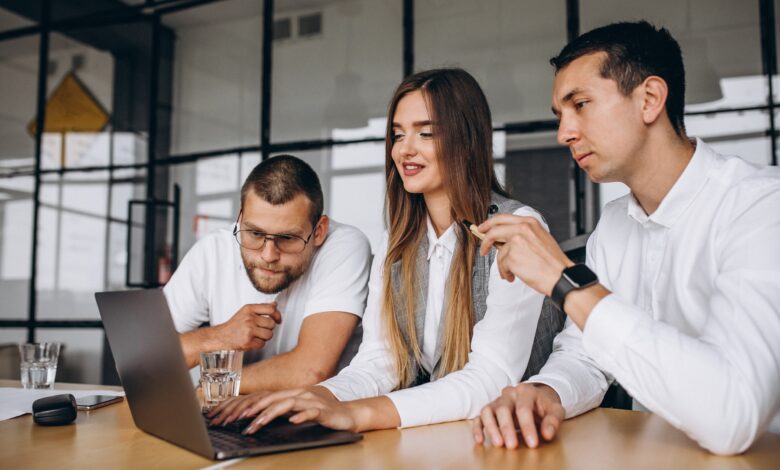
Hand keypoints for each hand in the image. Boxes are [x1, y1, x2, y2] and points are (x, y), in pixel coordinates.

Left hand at [209, 386, 361, 433]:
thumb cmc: (322, 412)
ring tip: (257, 423)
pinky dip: (301, 416)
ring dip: (270, 414)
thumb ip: (282, 410)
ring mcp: (311, 401)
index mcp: (292, 394)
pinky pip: (311, 412)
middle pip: (272, 399)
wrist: (347, 413)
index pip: (266, 398)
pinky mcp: (323, 410)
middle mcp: (299, 394)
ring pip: (287, 405)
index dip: (250, 405)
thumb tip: (259, 416)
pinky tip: (294, 421)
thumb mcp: (298, 410)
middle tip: (239, 420)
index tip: (235, 415)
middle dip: (254, 409)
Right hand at [212, 303, 281, 350]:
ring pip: (269, 335)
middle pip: (272, 324)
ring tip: (256, 335)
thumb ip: (261, 308)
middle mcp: (249, 318)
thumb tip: (275, 305)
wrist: (221, 337)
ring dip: (264, 337)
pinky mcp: (248, 342)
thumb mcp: (246, 312)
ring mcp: (248, 330)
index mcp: (249, 309)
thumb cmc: (234, 325)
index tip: (278, 319)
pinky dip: (259, 344)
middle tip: (260, 329)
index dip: (277, 315)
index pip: (271, 309)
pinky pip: (263, 344)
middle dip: (268, 328)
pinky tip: (252, 341)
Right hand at [473, 383, 564, 448]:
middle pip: (503, 408)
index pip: (523, 408)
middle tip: (512, 446)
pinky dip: (478, 428)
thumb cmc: (545, 406)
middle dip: (507, 429)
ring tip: (498, 444)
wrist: (537, 398)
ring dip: (491, 428)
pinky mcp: (490, 409)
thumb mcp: (555, 410)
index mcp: (526, 391)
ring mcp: (498, 401)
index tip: (532, 443)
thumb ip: (553, 421)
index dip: (527, 426)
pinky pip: (480, 417)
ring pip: (488, 411)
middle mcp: (509, 394)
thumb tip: (547, 434)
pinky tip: (480, 440)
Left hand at [478, 215, 571, 295]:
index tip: (483, 228)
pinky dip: (506, 273)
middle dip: (485, 240)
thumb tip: (503, 240)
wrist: (560, 275)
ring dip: (503, 265)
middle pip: (493, 230)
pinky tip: (514, 276)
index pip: (503, 218)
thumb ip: (522, 235)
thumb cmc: (552, 262)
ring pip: (499, 253)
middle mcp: (522, 229)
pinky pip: (501, 265)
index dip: (489, 223)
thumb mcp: (540, 239)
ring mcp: (516, 242)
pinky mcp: (512, 256)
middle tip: (483, 248)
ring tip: (511, 273)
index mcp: (529, 223)